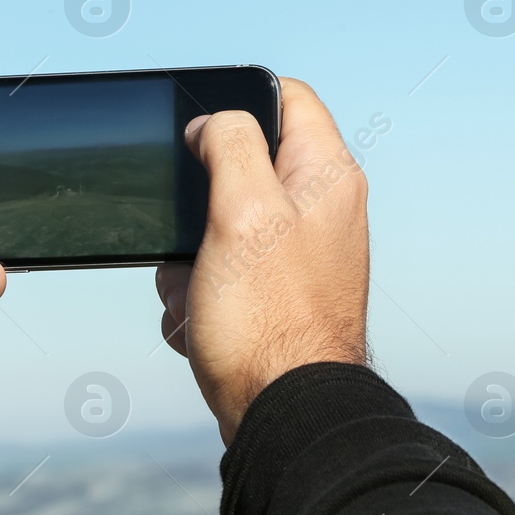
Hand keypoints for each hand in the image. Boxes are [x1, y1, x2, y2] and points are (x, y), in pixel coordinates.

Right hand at [155, 78, 368, 443]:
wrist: (284, 417)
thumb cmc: (269, 319)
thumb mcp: (242, 210)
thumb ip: (230, 144)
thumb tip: (213, 121)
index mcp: (326, 176)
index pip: (287, 97)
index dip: (235, 103)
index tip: (197, 135)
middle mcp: (320, 211)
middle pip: (239, 169)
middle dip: (196, 204)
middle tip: (197, 237)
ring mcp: (297, 258)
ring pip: (217, 229)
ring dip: (189, 261)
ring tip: (201, 295)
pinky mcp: (275, 299)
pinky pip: (218, 277)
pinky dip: (199, 299)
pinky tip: (203, 325)